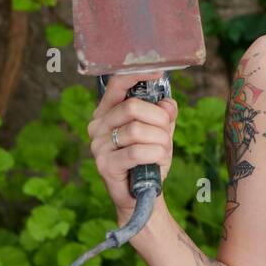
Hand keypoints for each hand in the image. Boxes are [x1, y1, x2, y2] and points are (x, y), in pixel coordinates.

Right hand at [87, 72, 178, 221]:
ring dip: (160, 140)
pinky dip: (156, 155)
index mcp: (107, 112)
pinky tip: (156, 162)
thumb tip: (166, 103)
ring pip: (137, 130)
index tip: (158, 70)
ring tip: (162, 151)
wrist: (142, 195)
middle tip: (166, 131)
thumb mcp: (160, 131)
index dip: (137, 74)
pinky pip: (137, 152)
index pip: (116, 84)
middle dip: (159, 119)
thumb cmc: (149, 158)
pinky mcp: (104, 165)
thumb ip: (164, 113)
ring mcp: (98, 146)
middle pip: (132, 107)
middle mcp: (98, 126)